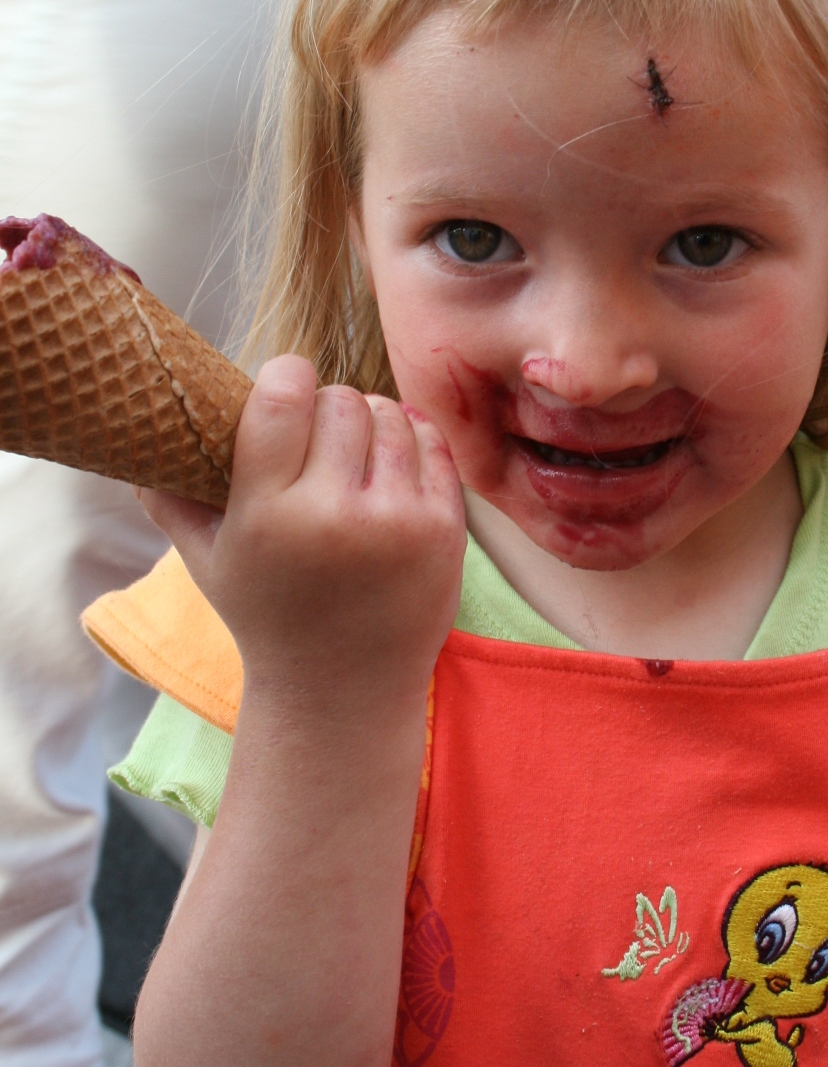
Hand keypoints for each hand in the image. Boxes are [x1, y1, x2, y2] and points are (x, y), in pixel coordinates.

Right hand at [142, 355, 464, 721]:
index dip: (285, 376)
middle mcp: (333, 516)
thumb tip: (144, 445)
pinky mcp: (444, 531)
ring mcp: (397, 523)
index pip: (282, 399)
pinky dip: (412, 440)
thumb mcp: (209, 563)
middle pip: (340, 401)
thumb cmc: (270, 617)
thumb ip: (172, 500)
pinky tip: (391, 460)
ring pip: (390, 415)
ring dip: (372, 421)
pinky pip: (432, 446)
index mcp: (267, 516)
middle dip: (327, 407)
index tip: (285, 386)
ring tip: (356, 451)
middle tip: (319, 434)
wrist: (343, 691)